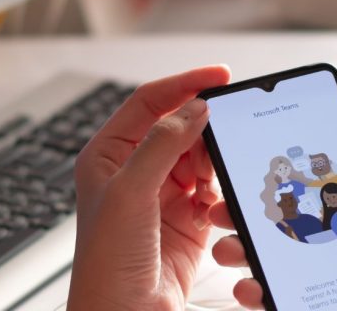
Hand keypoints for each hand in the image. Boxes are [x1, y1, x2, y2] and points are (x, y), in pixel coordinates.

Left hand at [68, 66, 229, 310]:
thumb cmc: (106, 260)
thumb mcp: (130, 192)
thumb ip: (163, 144)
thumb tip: (195, 108)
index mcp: (108, 153)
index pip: (149, 102)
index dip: (184, 84)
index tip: (220, 75)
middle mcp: (134, 170)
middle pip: (181, 129)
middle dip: (206, 132)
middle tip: (230, 132)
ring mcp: (162, 194)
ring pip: (201, 159)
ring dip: (213, 167)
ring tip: (214, 183)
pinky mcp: (187, 220)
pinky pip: (212, 191)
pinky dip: (219, 195)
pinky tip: (213, 209)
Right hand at [209, 117, 336, 308]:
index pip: (305, 203)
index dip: (270, 194)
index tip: (241, 182)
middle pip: (283, 238)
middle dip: (244, 226)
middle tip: (219, 218)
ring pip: (281, 274)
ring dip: (247, 262)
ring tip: (230, 254)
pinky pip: (295, 304)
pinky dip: (267, 299)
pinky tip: (254, 289)